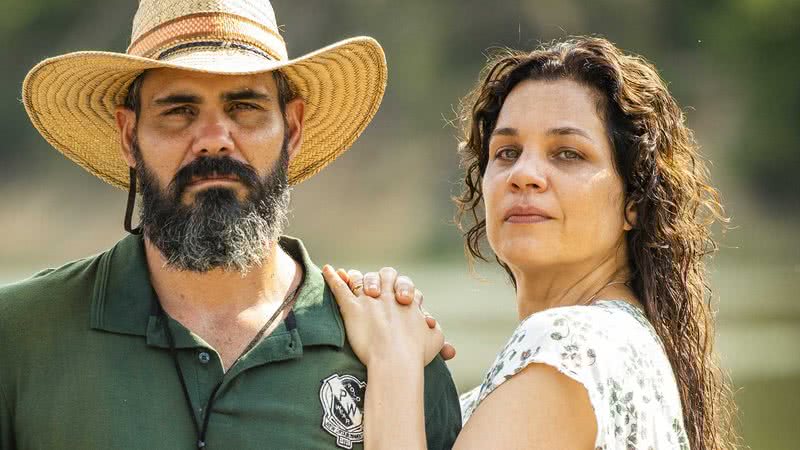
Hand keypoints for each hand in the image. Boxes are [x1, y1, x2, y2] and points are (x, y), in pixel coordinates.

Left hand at [323, 265, 444, 367]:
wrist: (395, 360)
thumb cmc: (417, 352)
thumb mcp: (435, 338)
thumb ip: (434, 329)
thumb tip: (430, 325)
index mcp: (408, 299)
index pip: (406, 286)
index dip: (404, 291)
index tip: (403, 301)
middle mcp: (388, 294)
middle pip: (385, 274)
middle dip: (383, 279)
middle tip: (378, 292)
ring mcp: (369, 299)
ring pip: (361, 279)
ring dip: (357, 277)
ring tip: (350, 276)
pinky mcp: (352, 308)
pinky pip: (339, 288)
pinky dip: (332, 278)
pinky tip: (326, 269)